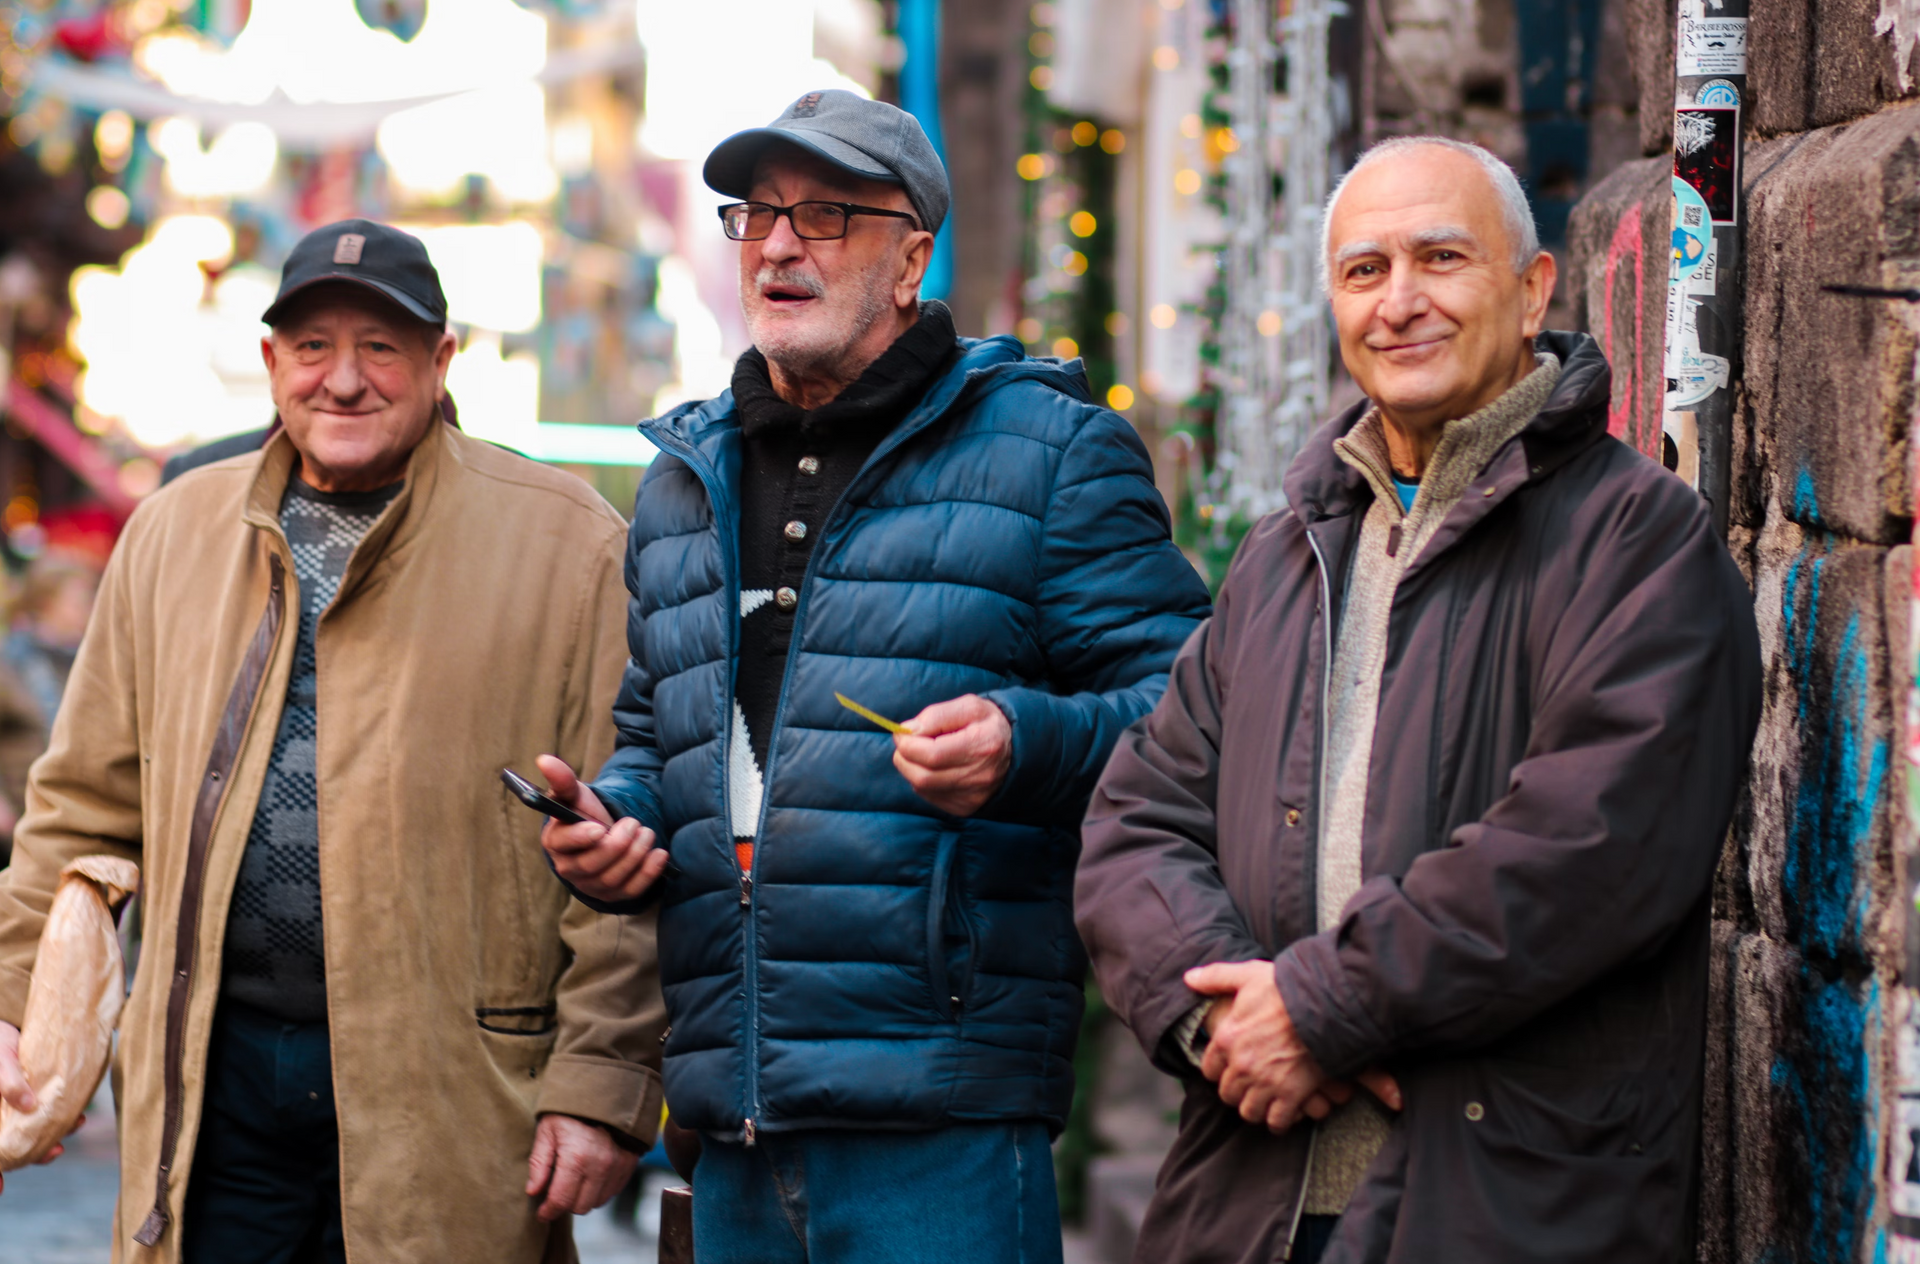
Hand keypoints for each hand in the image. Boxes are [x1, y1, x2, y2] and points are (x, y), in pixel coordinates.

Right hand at [0, 1022, 81, 1193]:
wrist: (8, 1029)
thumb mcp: (0, 1062)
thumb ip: (9, 1084)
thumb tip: (27, 1106)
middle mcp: (1, 1117)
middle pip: (9, 1147)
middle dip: (31, 1155)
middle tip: (54, 1152)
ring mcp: (16, 1111)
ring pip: (30, 1135)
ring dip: (49, 1141)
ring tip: (68, 1135)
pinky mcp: (34, 1102)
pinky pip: (47, 1118)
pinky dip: (60, 1123)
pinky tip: (77, 1121)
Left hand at [526, 1114, 636, 1221]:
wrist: (603, 1090)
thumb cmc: (570, 1110)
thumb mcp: (547, 1131)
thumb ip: (539, 1163)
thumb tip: (533, 1191)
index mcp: (576, 1158)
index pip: (561, 1201)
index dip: (548, 1211)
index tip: (542, 1213)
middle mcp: (600, 1165)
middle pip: (580, 1207)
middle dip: (566, 1203)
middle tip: (557, 1192)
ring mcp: (618, 1165)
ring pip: (597, 1202)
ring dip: (583, 1197)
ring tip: (574, 1181)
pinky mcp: (629, 1163)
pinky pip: (613, 1191)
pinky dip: (600, 1189)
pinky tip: (590, 1176)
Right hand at [535, 755, 667, 903]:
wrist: (603, 833)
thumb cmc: (584, 813)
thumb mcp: (575, 794)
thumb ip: (563, 779)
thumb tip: (544, 759)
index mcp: (555, 842)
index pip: (563, 844)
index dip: (581, 838)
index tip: (599, 828)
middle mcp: (568, 868)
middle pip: (592, 865)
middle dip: (617, 844)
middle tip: (634, 823)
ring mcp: (590, 886)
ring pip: (613, 879)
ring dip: (635, 855)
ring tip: (647, 833)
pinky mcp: (612, 895)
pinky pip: (630, 891)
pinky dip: (648, 873)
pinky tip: (659, 854)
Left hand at [891, 695, 1012, 816]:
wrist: (1013, 750)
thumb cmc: (986, 724)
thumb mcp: (969, 706)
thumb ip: (936, 715)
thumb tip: (908, 731)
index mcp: (983, 745)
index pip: (932, 754)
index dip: (908, 743)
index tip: (904, 732)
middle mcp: (979, 776)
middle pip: (923, 776)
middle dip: (904, 757)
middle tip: (907, 742)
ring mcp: (972, 796)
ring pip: (922, 787)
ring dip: (911, 768)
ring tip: (921, 752)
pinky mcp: (964, 807)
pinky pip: (929, 796)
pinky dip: (922, 780)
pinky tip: (933, 767)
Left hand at [1186, 961, 1327, 1132]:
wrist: (1324, 1003)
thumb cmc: (1285, 988)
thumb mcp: (1246, 975)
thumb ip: (1215, 978)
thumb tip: (1188, 978)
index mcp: (1227, 1038)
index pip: (1210, 1069)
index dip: (1219, 1070)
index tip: (1229, 1069)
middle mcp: (1241, 1065)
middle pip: (1228, 1093)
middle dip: (1237, 1092)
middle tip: (1249, 1087)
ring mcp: (1266, 1082)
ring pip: (1249, 1111)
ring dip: (1256, 1108)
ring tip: (1264, 1102)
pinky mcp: (1291, 1094)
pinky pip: (1277, 1120)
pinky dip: (1279, 1121)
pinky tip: (1284, 1114)